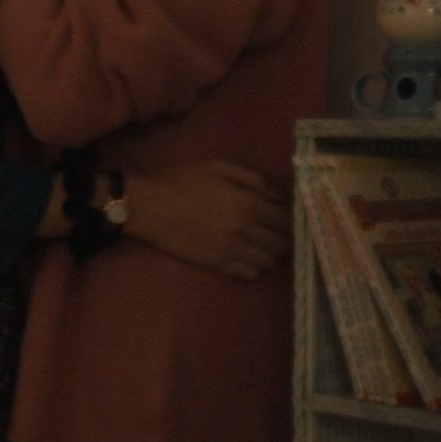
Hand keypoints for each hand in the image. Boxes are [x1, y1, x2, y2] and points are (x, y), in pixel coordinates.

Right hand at [123, 161, 291, 281]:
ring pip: (269, 261)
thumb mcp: (217, 167)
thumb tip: (279, 194)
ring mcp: (231, 251)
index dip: (293, 218)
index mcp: (247, 203)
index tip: (290, 217)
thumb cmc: (180, 181)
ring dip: (270, 254)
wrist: (146, 206)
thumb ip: (252, 178)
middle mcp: (245, 230)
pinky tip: (246, 256)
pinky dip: (253, 267)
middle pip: (282, 243)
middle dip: (285, 238)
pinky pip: (249, 274)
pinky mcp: (217, 265)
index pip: (287, 219)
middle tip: (279, 233)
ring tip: (263, 245)